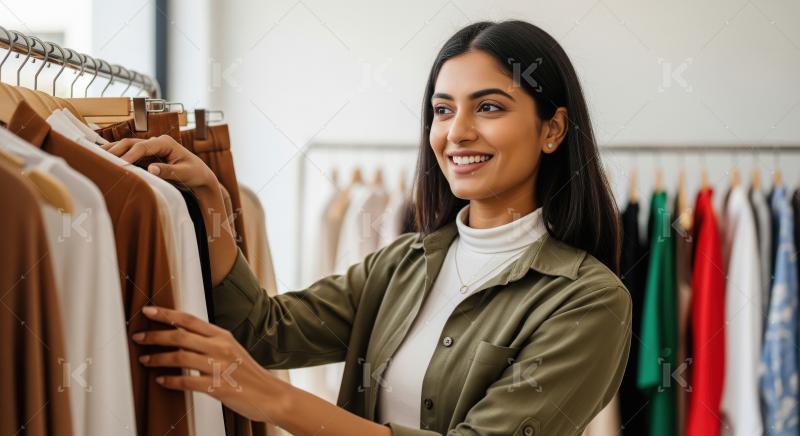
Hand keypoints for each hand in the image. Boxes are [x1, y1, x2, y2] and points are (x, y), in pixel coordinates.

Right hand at [104, 136, 237, 284]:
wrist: (199, 175)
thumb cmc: (195, 173)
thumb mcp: (184, 173)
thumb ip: (168, 171)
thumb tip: (151, 169)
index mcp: (165, 142)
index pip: (143, 146)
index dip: (130, 154)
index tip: (121, 164)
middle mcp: (155, 142)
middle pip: (131, 143)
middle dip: (116, 150)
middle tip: (101, 159)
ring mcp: (149, 149)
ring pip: (127, 147)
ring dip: (113, 152)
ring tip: (96, 158)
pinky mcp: (145, 157)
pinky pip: (128, 155)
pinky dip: (117, 157)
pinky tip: (104, 161)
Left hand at [132, 305, 286, 422]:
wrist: (271, 395)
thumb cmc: (250, 375)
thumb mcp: (232, 350)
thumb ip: (211, 343)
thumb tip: (184, 338)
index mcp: (222, 335)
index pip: (189, 319)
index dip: (166, 314)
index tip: (148, 312)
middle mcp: (220, 347)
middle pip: (180, 336)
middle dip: (155, 335)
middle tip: (138, 338)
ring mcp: (219, 366)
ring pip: (180, 357)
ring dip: (158, 358)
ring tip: (145, 360)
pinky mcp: (218, 386)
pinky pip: (187, 381)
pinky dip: (171, 380)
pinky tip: (161, 380)